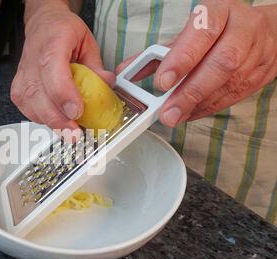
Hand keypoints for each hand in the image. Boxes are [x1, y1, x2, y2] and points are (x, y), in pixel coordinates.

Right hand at [10, 0, 114, 129]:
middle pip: (38, 95)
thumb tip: (107, 85)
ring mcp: (22, 77)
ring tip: (70, 131)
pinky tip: (57, 120)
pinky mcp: (18, 91)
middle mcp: (32, 61)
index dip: (63, 95)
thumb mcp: (87, 42)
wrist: (43, 26)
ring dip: (52, 122)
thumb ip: (96, 67)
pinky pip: (28, 111)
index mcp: (53, 44)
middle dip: (58, 119)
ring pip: (31, 106)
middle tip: (75, 134)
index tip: (77, 112)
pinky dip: (44, 120)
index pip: (53, 71)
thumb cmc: (63, 32)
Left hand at [116, 0, 276, 126]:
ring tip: (175, 116)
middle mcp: (242, 29)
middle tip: (167, 113)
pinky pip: (235, 95)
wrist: (261, 32)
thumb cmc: (216, 31)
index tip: (162, 82)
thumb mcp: (186, 35)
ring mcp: (257, 52)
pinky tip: (190, 113)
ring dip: (198, 104)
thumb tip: (126, 71)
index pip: (202, 33)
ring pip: (230, 83)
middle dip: (190, 92)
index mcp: (219, 12)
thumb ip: (156, 54)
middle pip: (220, 63)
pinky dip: (208, 107)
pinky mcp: (262, 73)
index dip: (182, 59)